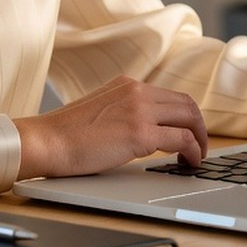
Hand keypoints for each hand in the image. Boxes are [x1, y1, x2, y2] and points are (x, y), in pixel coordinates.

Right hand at [13, 76, 207, 178]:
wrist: (46, 141)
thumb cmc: (65, 135)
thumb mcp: (100, 110)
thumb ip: (123, 112)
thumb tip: (143, 130)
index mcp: (127, 84)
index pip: (170, 95)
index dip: (185, 115)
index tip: (189, 132)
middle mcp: (137, 91)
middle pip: (186, 103)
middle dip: (199, 125)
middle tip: (200, 146)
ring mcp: (140, 110)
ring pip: (189, 117)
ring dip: (200, 138)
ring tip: (198, 156)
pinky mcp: (141, 133)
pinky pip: (182, 140)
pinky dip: (194, 151)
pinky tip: (190, 163)